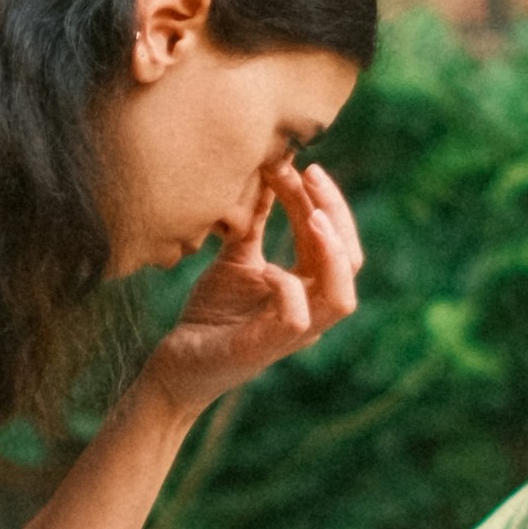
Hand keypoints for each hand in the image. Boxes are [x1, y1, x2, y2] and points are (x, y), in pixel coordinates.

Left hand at [144, 149, 364, 431]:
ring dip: (331, 253)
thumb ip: (256, 222)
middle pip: (351, 261)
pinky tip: (266, 267)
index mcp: (309, 289)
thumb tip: (269, 170)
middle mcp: (310, 312)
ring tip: (312, 215)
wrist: (177, 363)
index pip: (336, 241)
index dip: (324, 201)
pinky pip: (295, 319)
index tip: (300, 165)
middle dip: (335, 214)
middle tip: (310, 174)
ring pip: (341, 297)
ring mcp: (291, 335)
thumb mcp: (236, 259)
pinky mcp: (262, 348)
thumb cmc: (211, 314)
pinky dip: (287, 288)